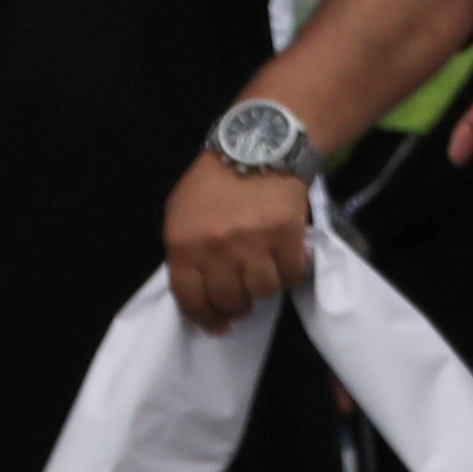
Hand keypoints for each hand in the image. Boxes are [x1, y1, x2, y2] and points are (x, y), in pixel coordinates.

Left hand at [164, 146, 310, 325]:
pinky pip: (291, 274)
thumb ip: (185, 252)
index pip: (190, 299)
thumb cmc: (214, 182)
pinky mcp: (287, 236)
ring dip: (264, 288)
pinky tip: (284, 258)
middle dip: (237, 305)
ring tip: (264, 273)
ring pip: (263, 292)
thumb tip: (199, 290)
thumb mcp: (181, 214)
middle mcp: (217, 249)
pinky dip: (290, 272)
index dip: (205, 318)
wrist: (258, 147)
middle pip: (229, 300)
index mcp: (183, 245)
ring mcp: (253, 243)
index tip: (217, 324)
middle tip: (243, 299)